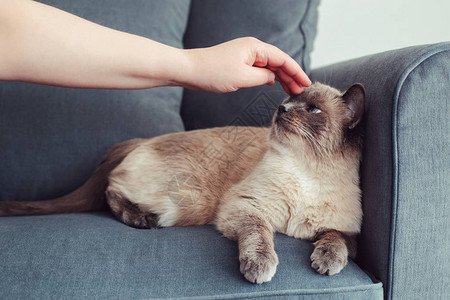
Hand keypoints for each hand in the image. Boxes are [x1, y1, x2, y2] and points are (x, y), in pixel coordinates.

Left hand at [180, 37, 310, 93]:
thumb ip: (263, 77)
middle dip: (291, 76)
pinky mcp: (239, 63)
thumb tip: (273, 77)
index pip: (283, 59)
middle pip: (278, 62)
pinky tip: (274, 84)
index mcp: (255, 48)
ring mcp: (246, 56)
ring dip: (281, 78)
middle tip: (301, 91)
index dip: (297, 72)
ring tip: (291, 91)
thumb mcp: (243, 78)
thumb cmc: (213, 72)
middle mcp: (252, 49)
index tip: (307, 83)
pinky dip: (269, 77)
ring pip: (270, 66)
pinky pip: (260, 69)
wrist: (191, 70)